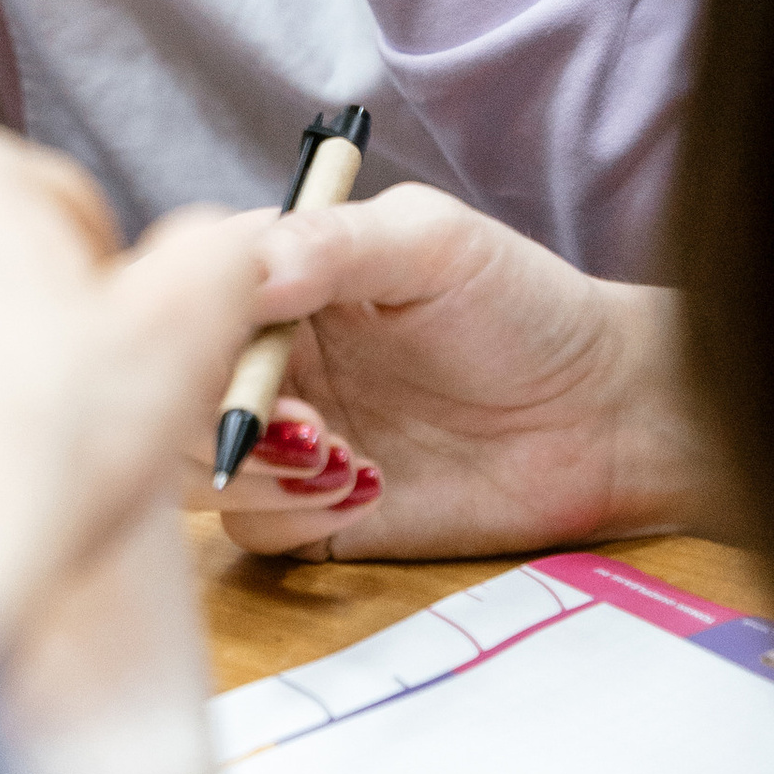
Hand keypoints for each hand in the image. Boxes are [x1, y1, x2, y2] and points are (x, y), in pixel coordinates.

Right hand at [211, 183, 722, 562]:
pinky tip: (365, 492)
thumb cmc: (528, 310)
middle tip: (303, 423)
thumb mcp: (436, 245)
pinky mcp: (311, 517)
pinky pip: (250, 529)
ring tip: (341, 456)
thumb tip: (248, 273)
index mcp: (278, 277)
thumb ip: (337, 244)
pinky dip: (292, 515)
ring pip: (192, 465)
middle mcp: (265, 356)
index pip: (177, 289)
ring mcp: (283, 440)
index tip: (238, 333)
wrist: (607, 421)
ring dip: (255, 468)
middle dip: (219, 410)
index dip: (185, 316)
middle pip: (166, 387)